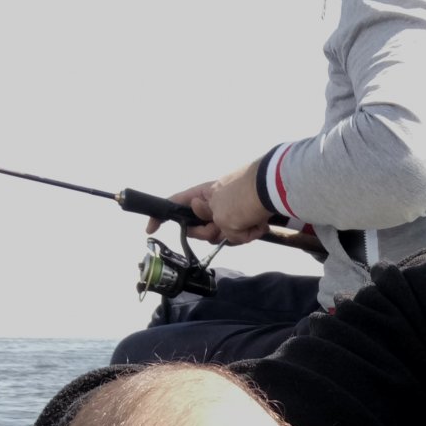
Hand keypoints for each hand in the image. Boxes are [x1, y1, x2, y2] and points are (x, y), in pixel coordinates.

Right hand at [146, 163, 269, 244]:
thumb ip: (214, 229)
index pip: (174, 205)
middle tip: (219, 230)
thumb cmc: (242, 198)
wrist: (274, 190)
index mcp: (201, 195)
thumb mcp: (219, 217)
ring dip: (236, 235)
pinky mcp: (249, 214)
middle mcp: (214, 201)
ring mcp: (232, 208)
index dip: (160, 217)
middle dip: (211, 234)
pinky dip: (251, 231)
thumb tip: (221, 230)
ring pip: (225, 233)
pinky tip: (260, 225)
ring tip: (249, 225)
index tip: (150, 230)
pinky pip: (243, 231)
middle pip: (201, 228)